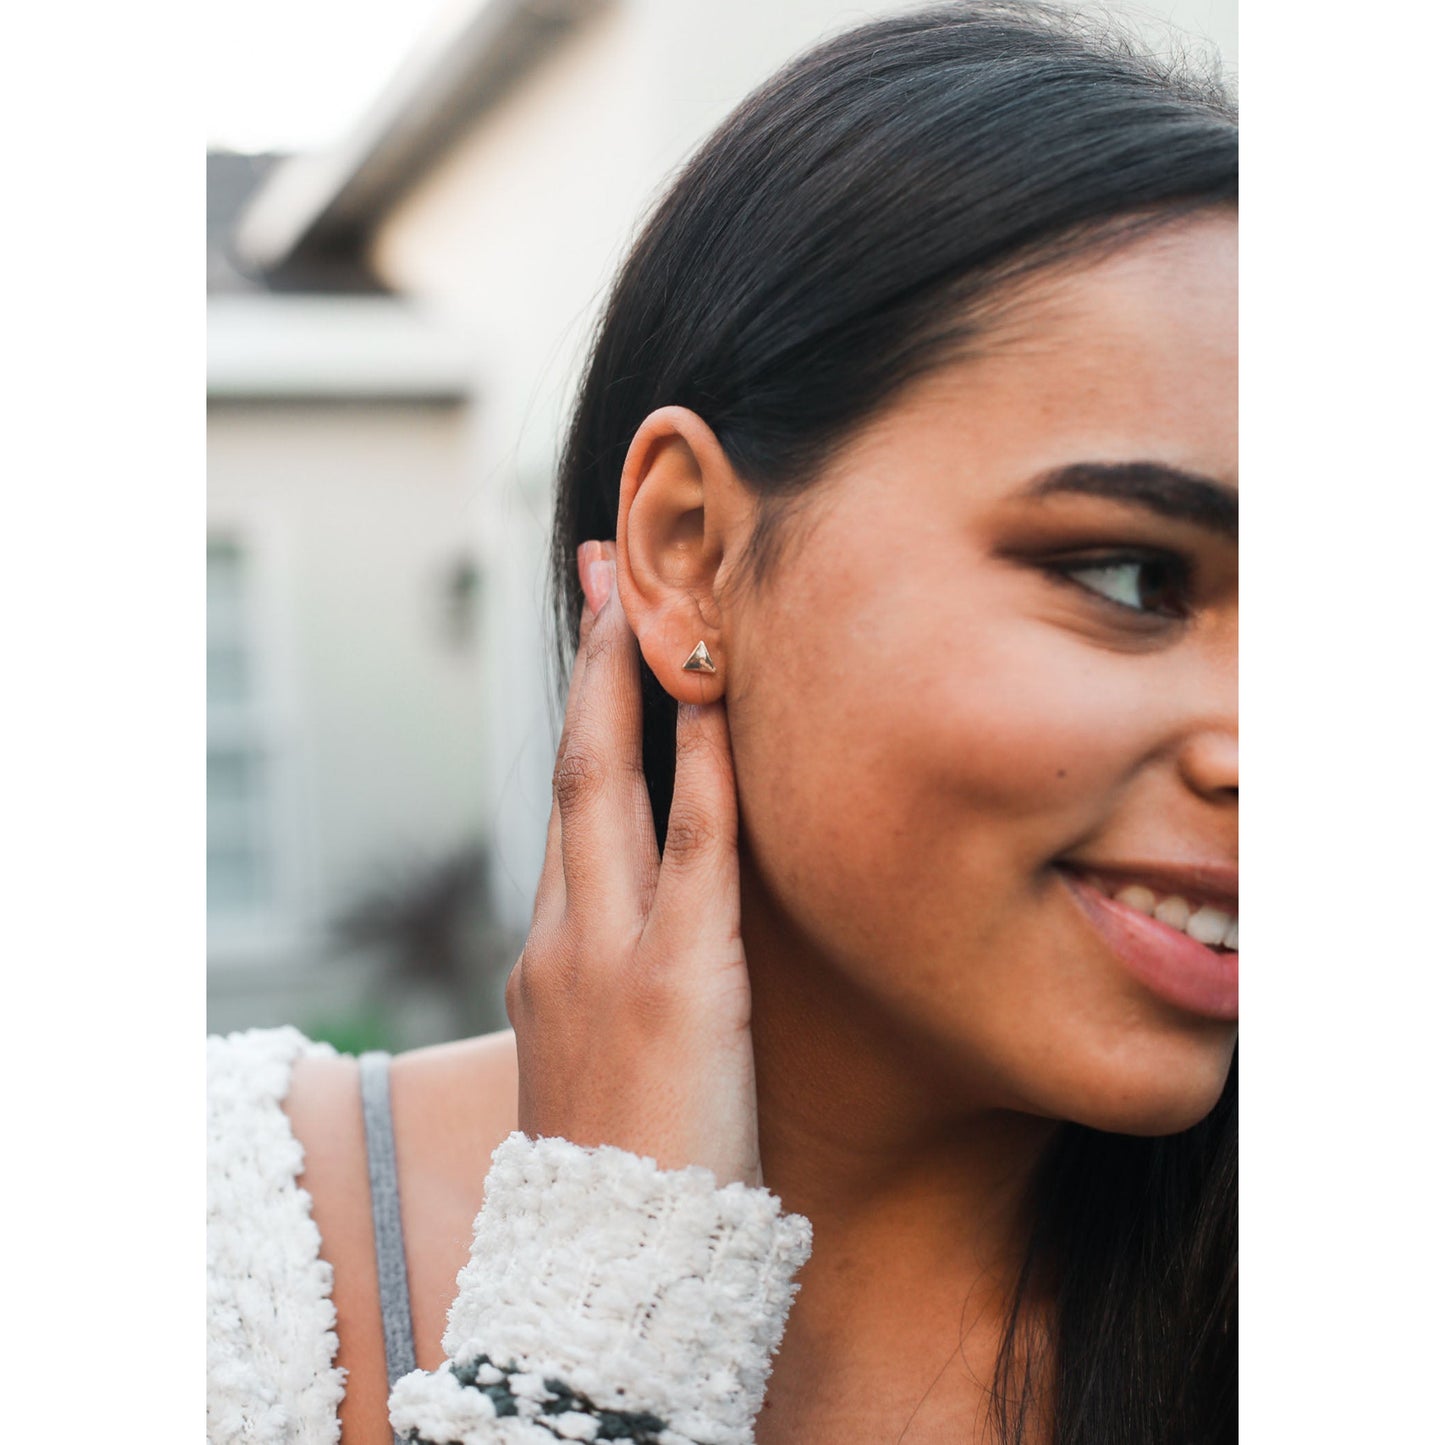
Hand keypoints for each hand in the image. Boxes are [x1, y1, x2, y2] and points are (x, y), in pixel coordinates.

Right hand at [505, 541, 761, 1187]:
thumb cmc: (619, 1174)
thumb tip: (649, 937)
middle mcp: (564, 931)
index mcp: (549, 950)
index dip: (584, 715)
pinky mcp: (678, 981)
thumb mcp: (600, 1060)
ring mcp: (610, 950)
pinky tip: (720, 703)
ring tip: (648, 594)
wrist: (604, 1274)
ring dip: (634, 682)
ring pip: (614, 786)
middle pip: (575, 766)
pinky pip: (692, 852)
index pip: (570, 805)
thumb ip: (616, 984)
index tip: (601, 640)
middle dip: (589, 661)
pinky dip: (704, 771)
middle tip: (600, 565)